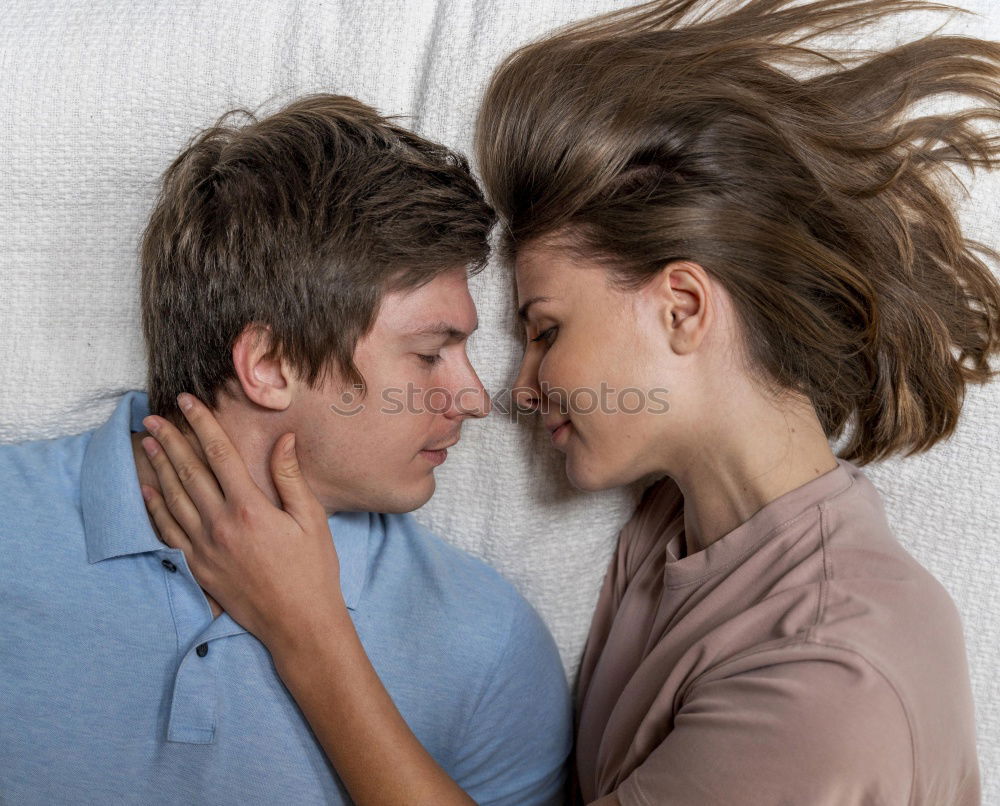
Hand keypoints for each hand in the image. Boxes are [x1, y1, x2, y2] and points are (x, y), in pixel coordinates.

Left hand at [139, 392, 346, 653]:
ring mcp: (205, 548)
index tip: (187, 402)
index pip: (219, 455)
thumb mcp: (311, 519)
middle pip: (188, 472)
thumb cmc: (312, 570)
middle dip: (170, 440)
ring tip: (146, 444)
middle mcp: (220, 525)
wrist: (299, 624)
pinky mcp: (198, 568)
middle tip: (152, 417)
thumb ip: (291, 478)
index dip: (202, 424)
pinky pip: (169, 533)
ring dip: (158, 468)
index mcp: (250, 508)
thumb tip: (284, 440)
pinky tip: (147, 492)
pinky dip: (155, 509)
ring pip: (173, 499)